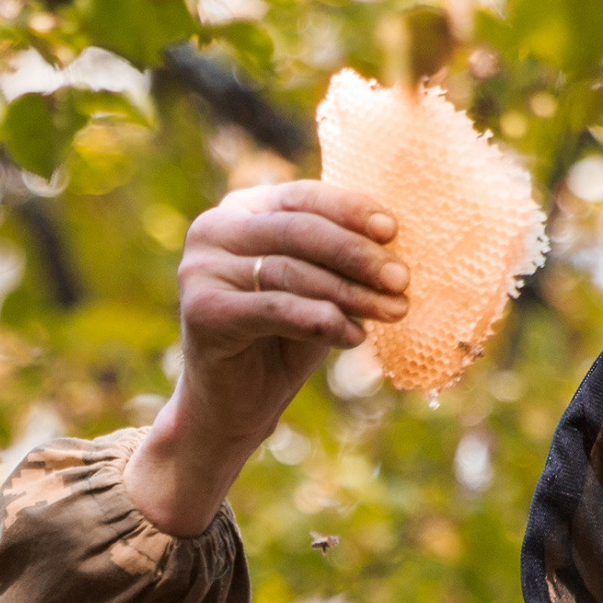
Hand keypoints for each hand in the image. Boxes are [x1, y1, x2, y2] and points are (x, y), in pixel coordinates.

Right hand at [127, 181, 407, 534]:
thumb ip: (341, 260)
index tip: (393, 231)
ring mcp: (200, 269)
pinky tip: (354, 337)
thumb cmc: (282, 340)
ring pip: (291, 271)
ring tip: (393, 312)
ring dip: (350, 293)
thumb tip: (393, 240)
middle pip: (299, 231)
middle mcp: (213, 230)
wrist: (234, 405)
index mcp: (242, 210)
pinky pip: (275, 309)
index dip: (350, 210)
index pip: (302, 198)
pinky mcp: (201, 311)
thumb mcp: (319, 290)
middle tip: (401, 280)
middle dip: (357, 256)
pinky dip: (321, 322)